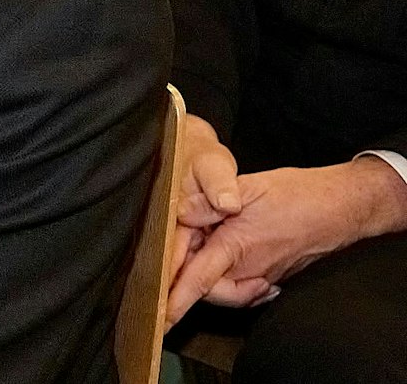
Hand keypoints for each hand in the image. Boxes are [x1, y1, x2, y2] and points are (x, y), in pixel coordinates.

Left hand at [167, 158, 406, 322]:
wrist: (341, 207)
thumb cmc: (298, 194)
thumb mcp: (248, 186)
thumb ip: (209, 201)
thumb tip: (178, 211)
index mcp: (235, 246)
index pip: (195, 280)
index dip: (175, 300)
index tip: (160, 317)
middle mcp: (248, 268)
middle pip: (204, 288)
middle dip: (187, 275)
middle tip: (184, 243)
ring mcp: (262, 275)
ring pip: (223, 291)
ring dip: (209, 276)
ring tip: (207, 246)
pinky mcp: (272, 277)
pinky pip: (243, 288)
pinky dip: (231, 281)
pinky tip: (229, 260)